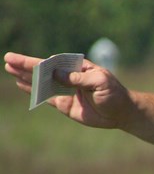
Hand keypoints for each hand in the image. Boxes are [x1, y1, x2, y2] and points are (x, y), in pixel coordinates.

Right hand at [4, 52, 132, 129]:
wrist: (122, 113)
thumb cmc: (115, 94)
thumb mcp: (100, 83)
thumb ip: (78, 79)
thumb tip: (56, 73)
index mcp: (78, 68)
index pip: (55, 63)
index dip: (39, 62)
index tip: (26, 61)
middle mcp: (70, 77)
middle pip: (45, 71)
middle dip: (27, 66)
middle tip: (7, 59)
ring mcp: (67, 91)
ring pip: (43, 83)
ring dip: (27, 77)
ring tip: (9, 69)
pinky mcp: (67, 105)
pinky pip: (48, 97)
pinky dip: (35, 92)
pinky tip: (22, 85)